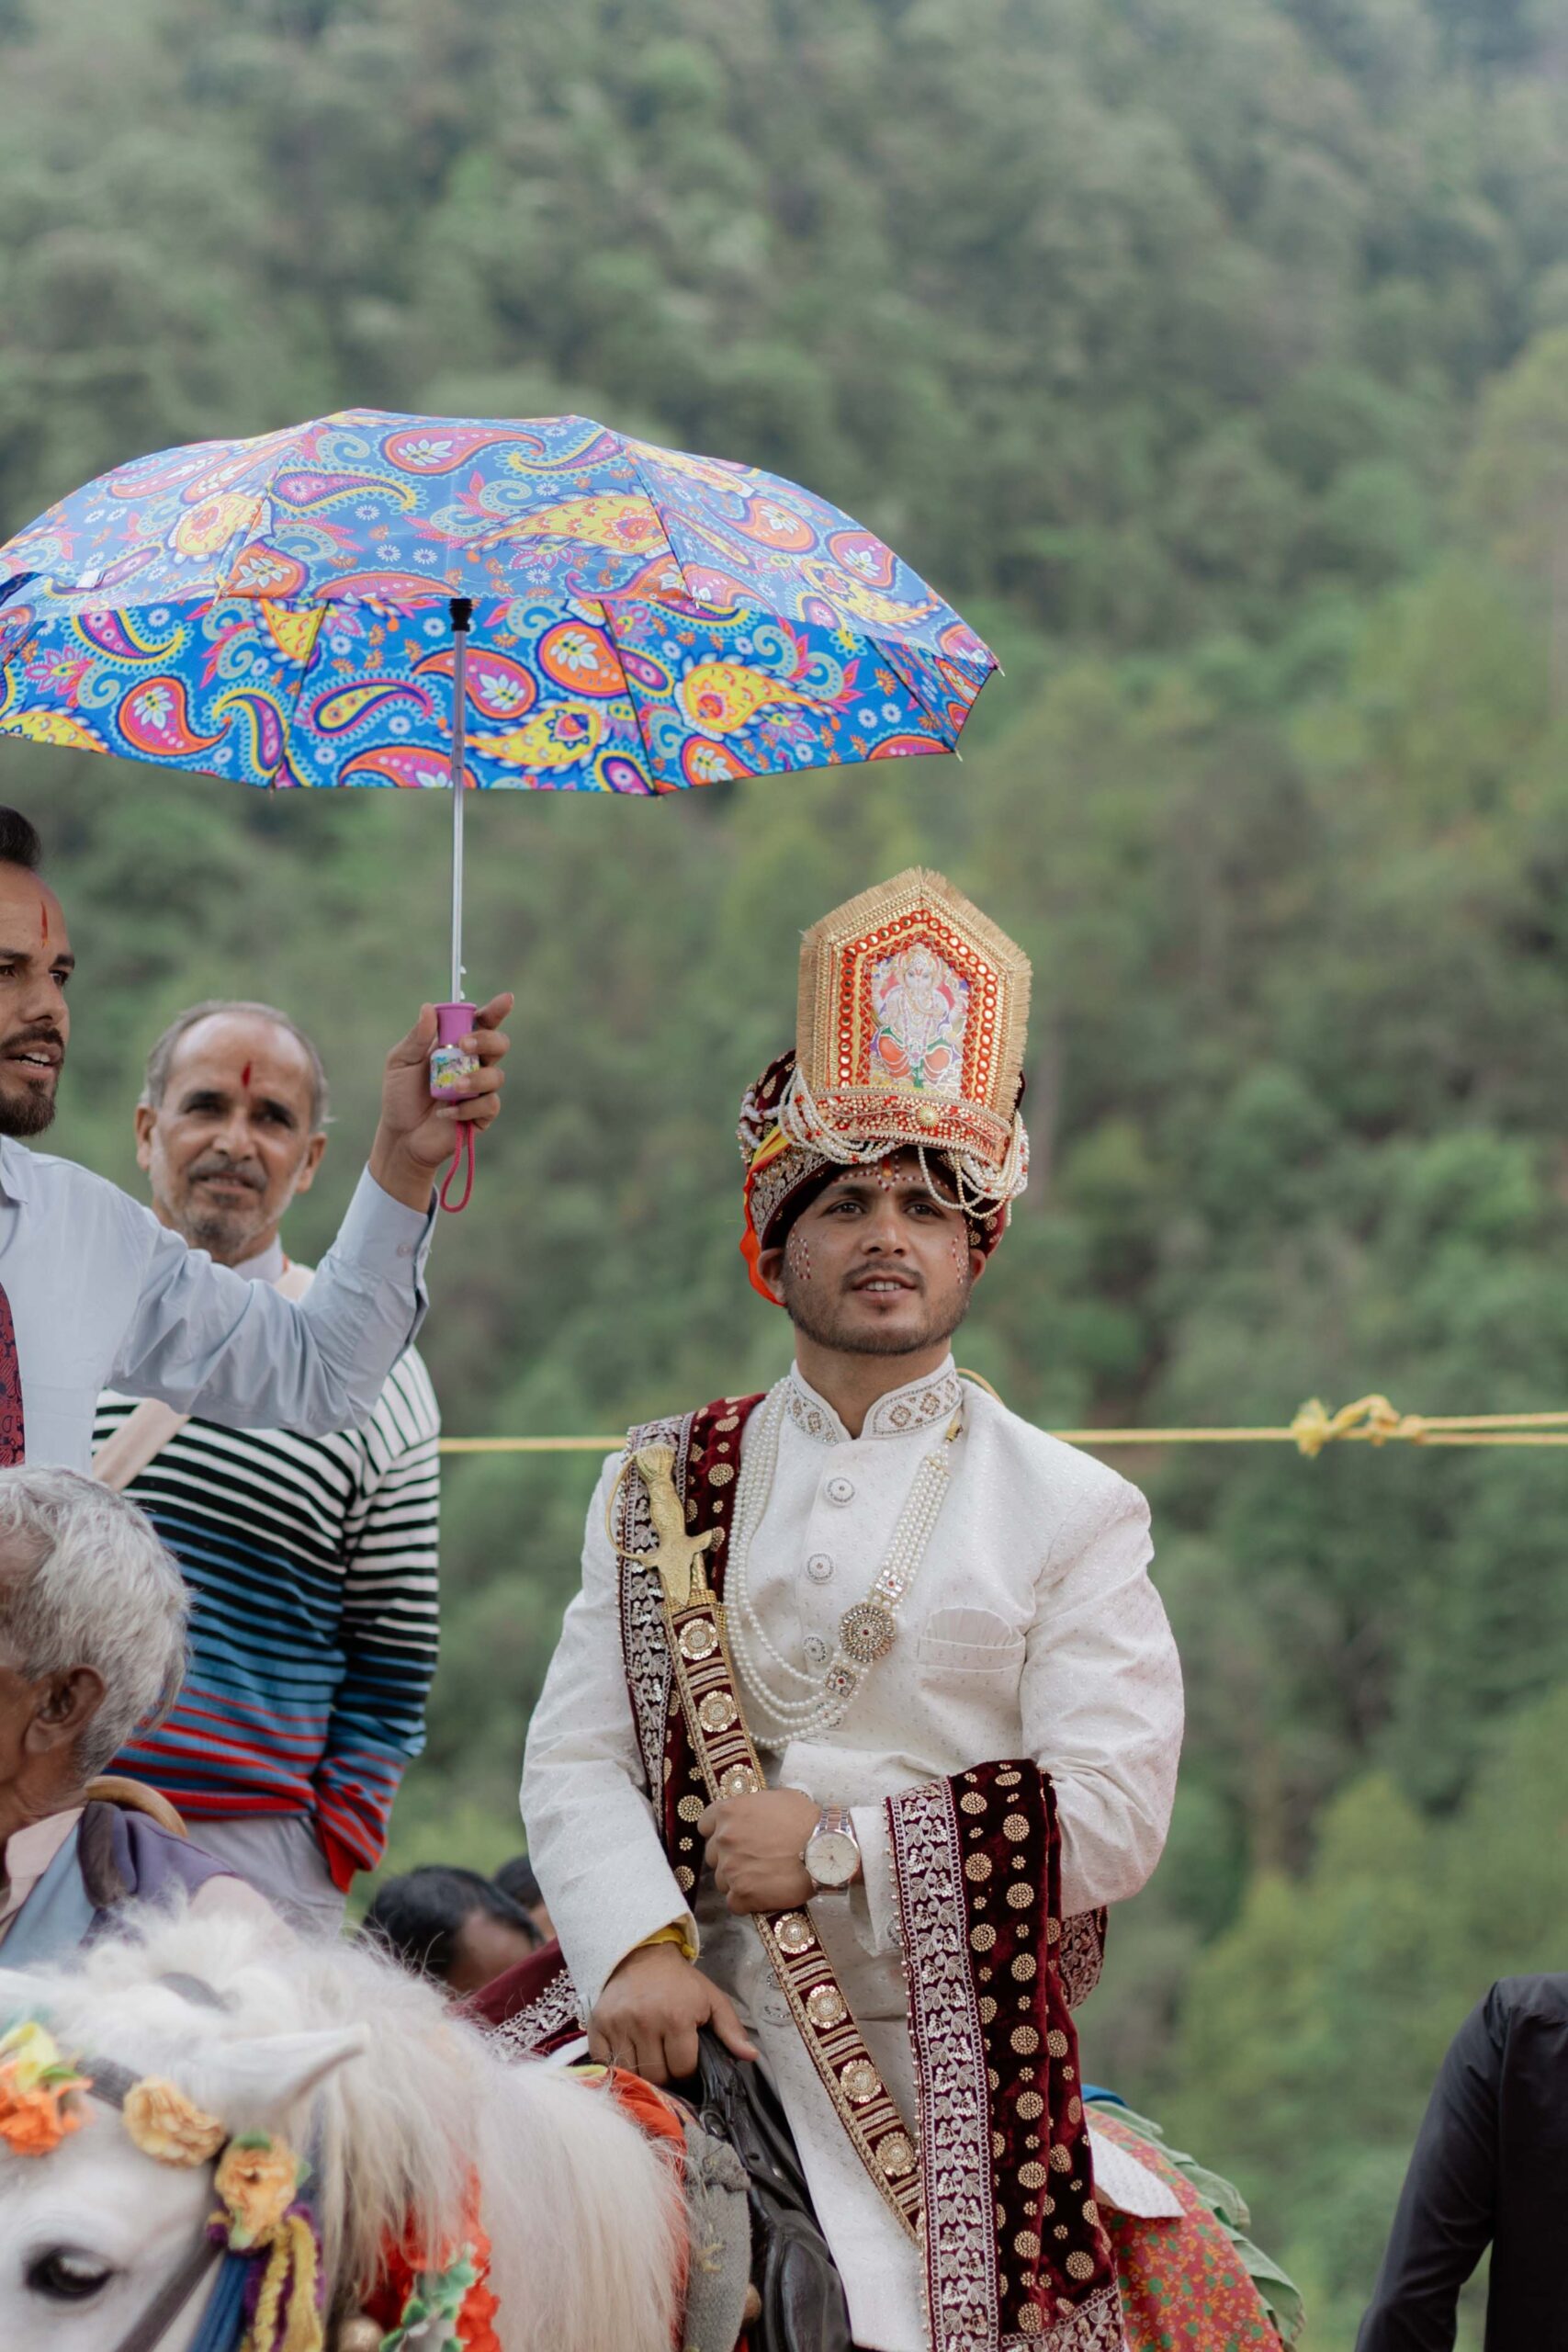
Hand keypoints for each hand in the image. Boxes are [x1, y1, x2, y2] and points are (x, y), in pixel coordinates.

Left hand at [368, 992, 512, 1210]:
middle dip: (486, 1041)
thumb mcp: (400, 1062)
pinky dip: (467, 1108)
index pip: (481, 1024)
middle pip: (498, 1044)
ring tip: (452, 1088)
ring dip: (475, 1078)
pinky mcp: (482, 1115)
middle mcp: (473, 1064)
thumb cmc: (400, 1096)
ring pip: (496, 1076)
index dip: (496, 1011)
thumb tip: (429, 1008)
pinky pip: (489, 1104)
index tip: (506, 1000)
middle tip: (464, 1045)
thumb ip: (416, 1038)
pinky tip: (445, 1113)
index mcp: (456, 1046)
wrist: (400, 1135)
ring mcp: (480, 1090)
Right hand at [588, 1945, 756, 2084]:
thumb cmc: (680, 1982)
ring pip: (631, 2073)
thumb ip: (731, 2029)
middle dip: (667, 2078)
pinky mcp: (598, 2026)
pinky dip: (617, 2067)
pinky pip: (606, 2063)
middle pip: (657, 2076)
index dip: (688, 2074)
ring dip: (643, 2075)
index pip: (683, 2069)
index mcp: (677, 2017)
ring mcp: (618, 2024)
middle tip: (669, 2067)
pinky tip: (629, 2058)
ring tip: (651, 2063)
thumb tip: (750, 2057)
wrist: (641, 1954)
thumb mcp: (711, 1998)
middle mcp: (645, 2022)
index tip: (688, 2067)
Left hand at [697, 1787, 834, 1914]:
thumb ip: (755, 1806)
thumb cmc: (807, 1821)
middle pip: (714, 1855)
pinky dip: (746, 1902)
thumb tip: (754, 1815)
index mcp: (728, 1812)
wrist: (826, 1849)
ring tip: (762, 1879)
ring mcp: (730, 1868)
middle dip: (730, 1857)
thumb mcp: (779, 1798)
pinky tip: (763, 1895)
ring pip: (722, 1880)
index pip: (705, 1824)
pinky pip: (734, 1903)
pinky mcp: (742, 1894)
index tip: (731, 1838)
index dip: (718, 1832)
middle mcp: (724, 1839)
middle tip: (753, 1860)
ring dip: (737, 1881)